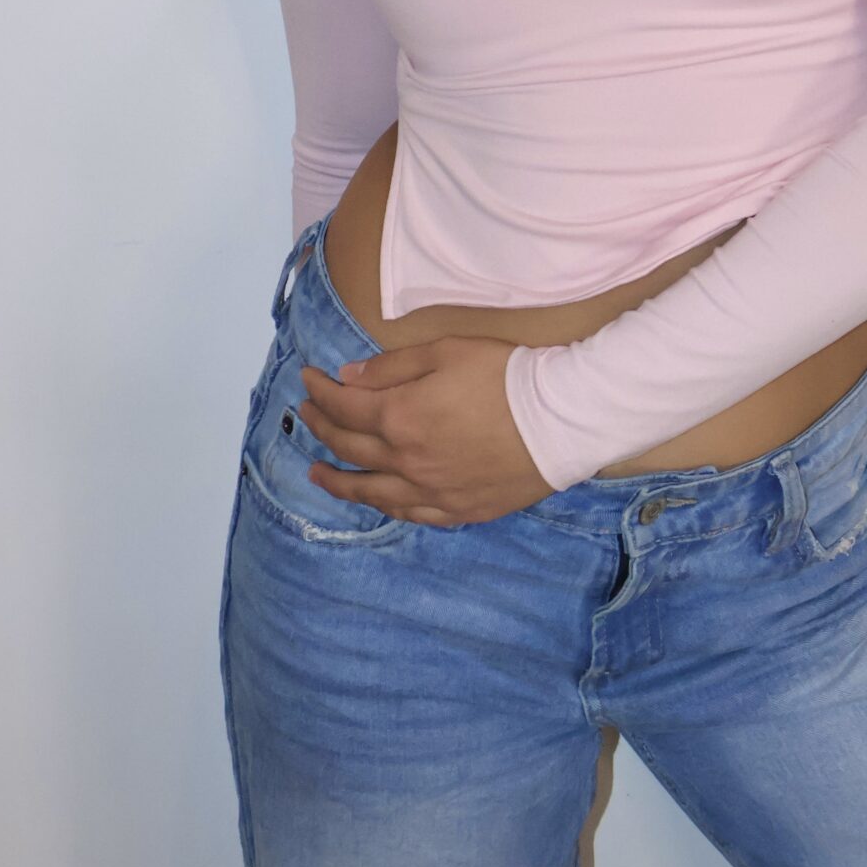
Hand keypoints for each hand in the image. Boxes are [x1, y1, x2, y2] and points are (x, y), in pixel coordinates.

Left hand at [296, 334, 554, 524]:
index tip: (306, 379)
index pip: (345, 407)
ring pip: (371, 492)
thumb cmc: (506, 375)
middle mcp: (406, 461)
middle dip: (322, 428)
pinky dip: (385, 506)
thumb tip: (348, 377)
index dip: (320, 392)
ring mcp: (431, 492)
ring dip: (338, 481)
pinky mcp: (457, 511)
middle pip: (350, 448)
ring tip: (317, 473)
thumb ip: (393, 366)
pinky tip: (377, 501)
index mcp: (400, 417)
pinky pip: (409, 514)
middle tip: (306, 415)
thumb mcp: (447, 352)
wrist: (561, 419)